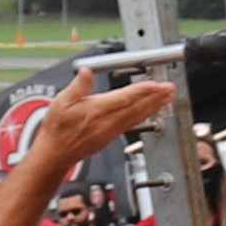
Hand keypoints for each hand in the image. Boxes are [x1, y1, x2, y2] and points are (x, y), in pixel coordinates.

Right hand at [41, 71, 178, 167]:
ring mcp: (111, 130)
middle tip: (169, 88)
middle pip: (136, 107)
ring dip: (154, 106)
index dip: (141, 91)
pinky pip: (133, 123)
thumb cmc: (57, 129)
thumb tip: (86, 72)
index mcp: (96, 110)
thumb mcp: (60, 102)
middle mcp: (107, 122)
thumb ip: (77, 86)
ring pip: (137, 116)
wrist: (56, 153)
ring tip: (167, 97)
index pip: (124, 98)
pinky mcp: (111, 136)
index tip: (155, 84)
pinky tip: (152, 110)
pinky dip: (145, 115)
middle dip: (155, 97)